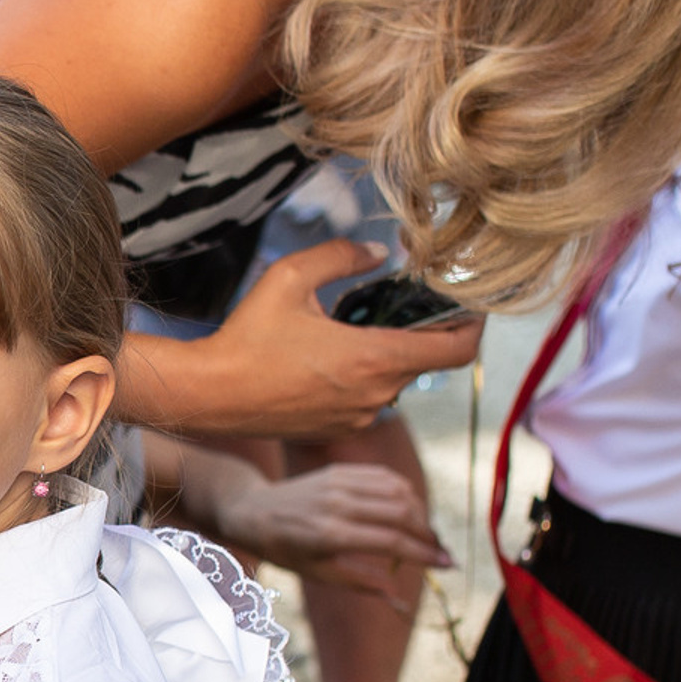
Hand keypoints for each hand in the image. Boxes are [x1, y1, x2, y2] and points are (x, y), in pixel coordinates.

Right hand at [189, 244, 481, 439]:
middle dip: (420, 334)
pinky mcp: (336, 429)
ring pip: (394, 382)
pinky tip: (325, 361)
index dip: (473, 327)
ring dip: (386, 358)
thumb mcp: (290, 277)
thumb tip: (376, 252)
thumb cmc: (246, 338)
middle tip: (399, 307)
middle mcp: (374, 395)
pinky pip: (367, 401)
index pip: (456, 350)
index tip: (470, 310)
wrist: (207, 395)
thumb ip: (341, 257)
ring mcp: (356, 418)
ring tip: (350, 333)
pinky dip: (361, 379)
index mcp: (374, 358)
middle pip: (425, 363)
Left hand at [221, 462, 450, 599]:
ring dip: (420, 513)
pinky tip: (409, 510)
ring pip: (398, 491)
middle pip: (401, 513)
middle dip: (428, 534)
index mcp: (330, 535)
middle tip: (440, 552)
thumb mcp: (319, 574)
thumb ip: (362, 582)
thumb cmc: (285, 550)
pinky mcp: (340, 470)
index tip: (448, 565)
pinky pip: (384, 477)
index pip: (392, 542)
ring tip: (425, 534)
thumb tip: (400, 600)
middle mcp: (337, 504)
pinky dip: (404, 493)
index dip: (424, 554)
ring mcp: (339, 483)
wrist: (252, 511)